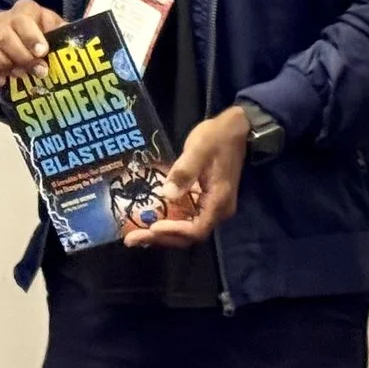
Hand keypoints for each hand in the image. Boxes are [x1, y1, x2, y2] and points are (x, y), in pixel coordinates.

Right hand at [0, 0, 64, 86]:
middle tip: (38, 72)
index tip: (42, 52)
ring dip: (3, 65)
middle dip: (21, 57)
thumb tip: (82, 49)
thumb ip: (67, 38)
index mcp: (27, 11)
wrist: (33, 50)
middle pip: (4, 35)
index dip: (32, 36)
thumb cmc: (51, 42)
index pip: (24, 18)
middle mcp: (4, 20)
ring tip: (19, 77)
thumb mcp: (62, 36)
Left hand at [125, 106, 250, 247]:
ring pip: (186, 230)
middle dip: (161, 238)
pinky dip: (167, 223)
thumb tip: (167, 194)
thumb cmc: (217, 137)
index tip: (152, 227)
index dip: (174, 231)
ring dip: (161, 234)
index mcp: (219, 201)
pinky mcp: (204, 201)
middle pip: (189, 235)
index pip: (196, 229)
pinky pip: (186, 219)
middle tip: (132, 239)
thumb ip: (184, 171)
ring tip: (135, 236)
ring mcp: (211, 207)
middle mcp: (217, 211)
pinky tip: (148, 222)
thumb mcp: (199, 149)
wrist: (236, 129)